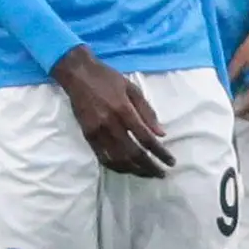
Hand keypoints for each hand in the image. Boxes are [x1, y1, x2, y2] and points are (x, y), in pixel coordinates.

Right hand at [54, 47, 173, 179]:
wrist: (77, 74)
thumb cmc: (107, 78)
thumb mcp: (132, 88)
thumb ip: (147, 111)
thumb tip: (161, 134)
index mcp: (124, 110)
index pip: (146, 138)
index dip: (160, 153)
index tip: (171, 162)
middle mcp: (110, 124)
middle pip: (134, 153)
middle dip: (150, 167)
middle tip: (161, 174)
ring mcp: (97, 132)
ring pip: (118, 159)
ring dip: (135, 170)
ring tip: (147, 174)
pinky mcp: (88, 136)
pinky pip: (103, 158)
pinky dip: (116, 167)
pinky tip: (127, 169)